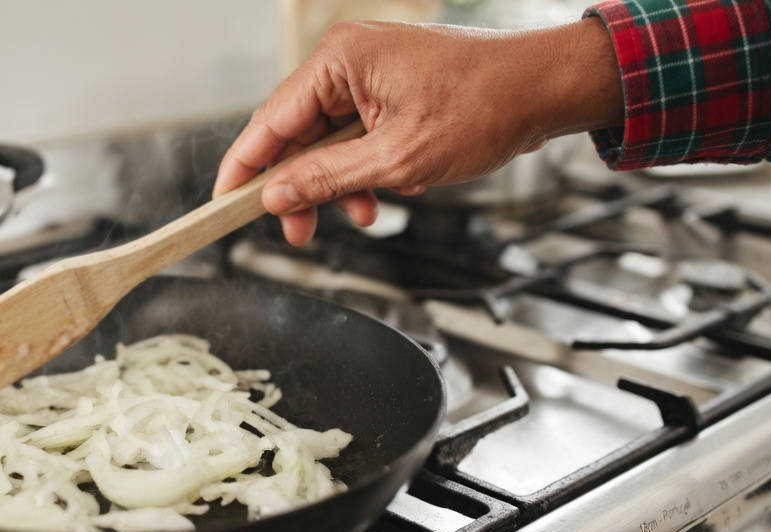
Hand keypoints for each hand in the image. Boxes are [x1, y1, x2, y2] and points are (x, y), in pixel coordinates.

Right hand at [213, 18, 623, 244]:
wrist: (547, 90)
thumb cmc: (487, 105)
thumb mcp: (397, 158)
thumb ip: (327, 179)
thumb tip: (275, 196)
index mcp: (339, 60)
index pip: (269, 120)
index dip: (243, 168)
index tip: (223, 204)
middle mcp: (348, 61)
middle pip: (295, 135)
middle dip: (300, 187)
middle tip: (300, 231)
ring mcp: (369, 75)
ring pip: (326, 143)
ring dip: (339, 186)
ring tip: (367, 214)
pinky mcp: (389, 92)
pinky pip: (356, 138)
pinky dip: (364, 171)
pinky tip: (389, 191)